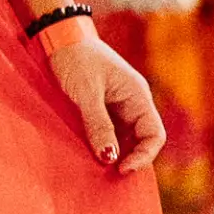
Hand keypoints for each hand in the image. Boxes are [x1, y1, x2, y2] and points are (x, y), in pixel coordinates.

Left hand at [44, 22, 163, 173]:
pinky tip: (91, 154)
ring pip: (125, 137)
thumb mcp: (86, 92)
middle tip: (108, 175)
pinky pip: (110, 131)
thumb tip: (109, 157)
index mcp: (138, 95)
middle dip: (129, 158)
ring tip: (98, 169)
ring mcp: (118, 105)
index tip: (121, 169)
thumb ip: (98, 124)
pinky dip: (103, 144)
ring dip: (115, 153)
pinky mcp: (102, 107)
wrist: (59, 37)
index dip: (144, 155)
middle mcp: (133, 102)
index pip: (154, 134)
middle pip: (142, 139)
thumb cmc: (75, 59)